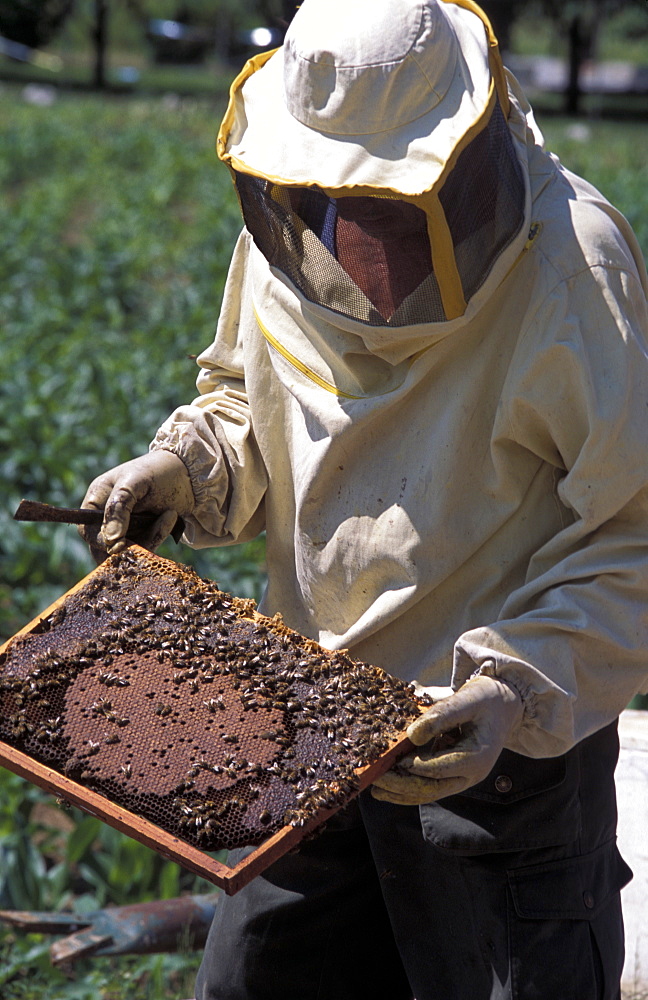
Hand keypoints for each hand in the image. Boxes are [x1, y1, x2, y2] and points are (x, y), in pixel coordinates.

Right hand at [78, 451, 194, 562]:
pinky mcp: (144, 535)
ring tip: (169, 514)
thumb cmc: (158, 471)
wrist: (190, 473)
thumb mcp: (135, 483)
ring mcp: (126, 527)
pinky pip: (144, 549)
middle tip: (151, 534)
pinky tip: (172, 516)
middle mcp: (108, 515)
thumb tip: (110, 540)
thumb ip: (118, 508)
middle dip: (127, 546)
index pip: (87, 530)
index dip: (100, 541)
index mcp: (98, 499)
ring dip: (148, 540)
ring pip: (126, 551)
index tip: (120, 544)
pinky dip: (158, 537)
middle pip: (105, 547)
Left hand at [372, 674, 522, 804]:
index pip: (441, 768)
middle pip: (433, 788)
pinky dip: (409, 789)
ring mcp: (463, 777)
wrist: (503, 706)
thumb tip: (412, 735)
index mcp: (477, 757)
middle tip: (376, 779)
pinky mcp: (454, 775)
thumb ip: (441, 715)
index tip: (394, 761)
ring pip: (429, 793)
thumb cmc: (486, 699)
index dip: (416, 766)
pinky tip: (388, 790)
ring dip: (402, 793)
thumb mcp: (466, 699)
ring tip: (375, 789)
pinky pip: (430, 786)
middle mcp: (472, 774)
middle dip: (402, 785)